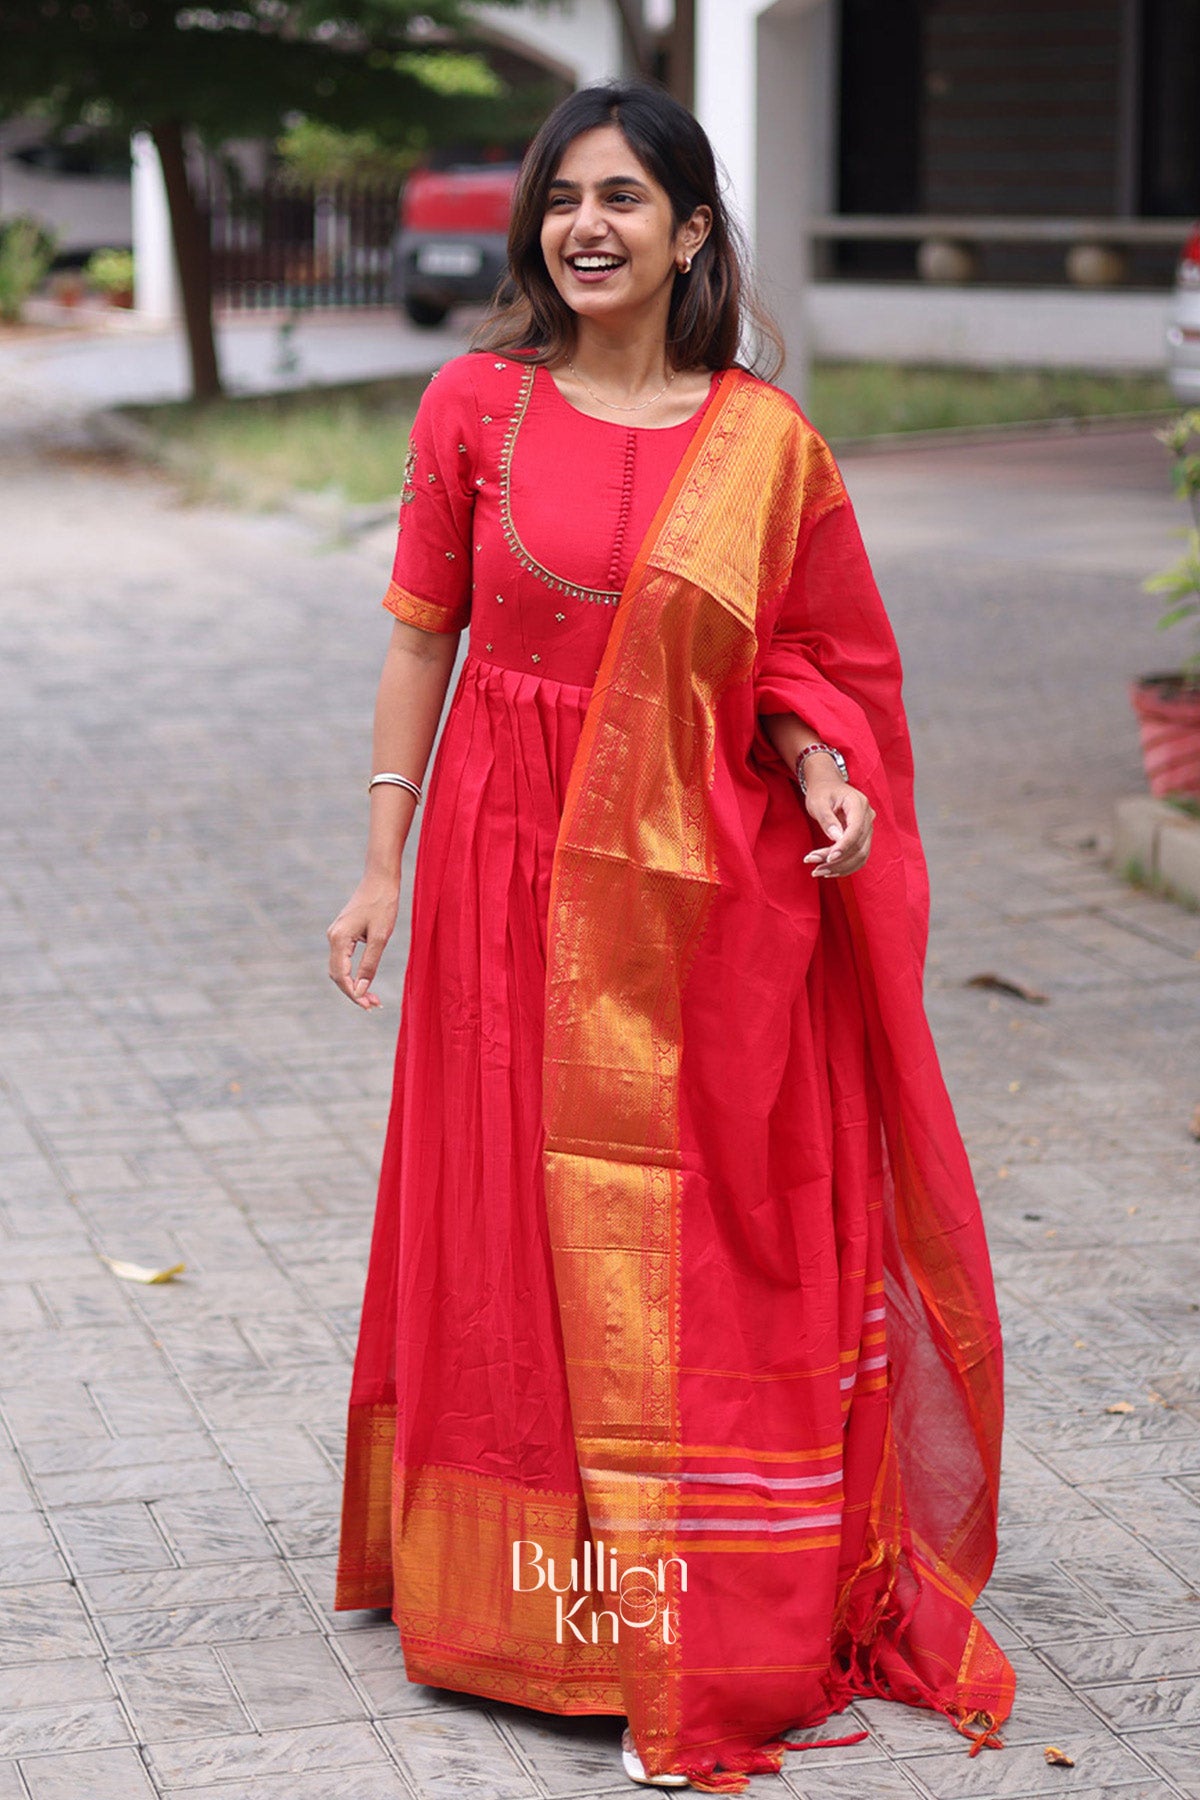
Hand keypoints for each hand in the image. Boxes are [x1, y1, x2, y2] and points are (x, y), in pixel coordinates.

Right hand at [327, 876, 399, 1008]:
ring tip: (372, 997)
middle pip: (337, 975)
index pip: (341, 976)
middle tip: (374, 1005)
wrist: (380, 878)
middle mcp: (332, 937)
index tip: (369, 1006)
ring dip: (353, 984)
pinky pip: (344, 958)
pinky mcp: (343, 931)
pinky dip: (354, 972)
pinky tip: (367, 979)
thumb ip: (370, 965)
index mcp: (338, 939)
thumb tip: (361, 990)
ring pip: (339, 968)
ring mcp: (336, 934)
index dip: (353, 994)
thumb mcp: (380, 937)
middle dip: (354, 992)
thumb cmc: (383, 904)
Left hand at [801, 773, 873, 877]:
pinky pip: (860, 856)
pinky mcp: (864, 837)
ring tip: (818, 872)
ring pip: (861, 855)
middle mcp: (868, 816)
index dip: (843, 847)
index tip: (827, 858)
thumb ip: (827, 819)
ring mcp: (868, 827)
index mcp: (859, 804)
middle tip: (815, 868)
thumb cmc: (822, 792)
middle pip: (859, 846)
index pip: (855, 830)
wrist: (828, 785)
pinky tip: (829, 871)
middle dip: (838, 860)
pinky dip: (846, 866)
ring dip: (841, 867)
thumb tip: (836, 839)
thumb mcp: (818, 802)